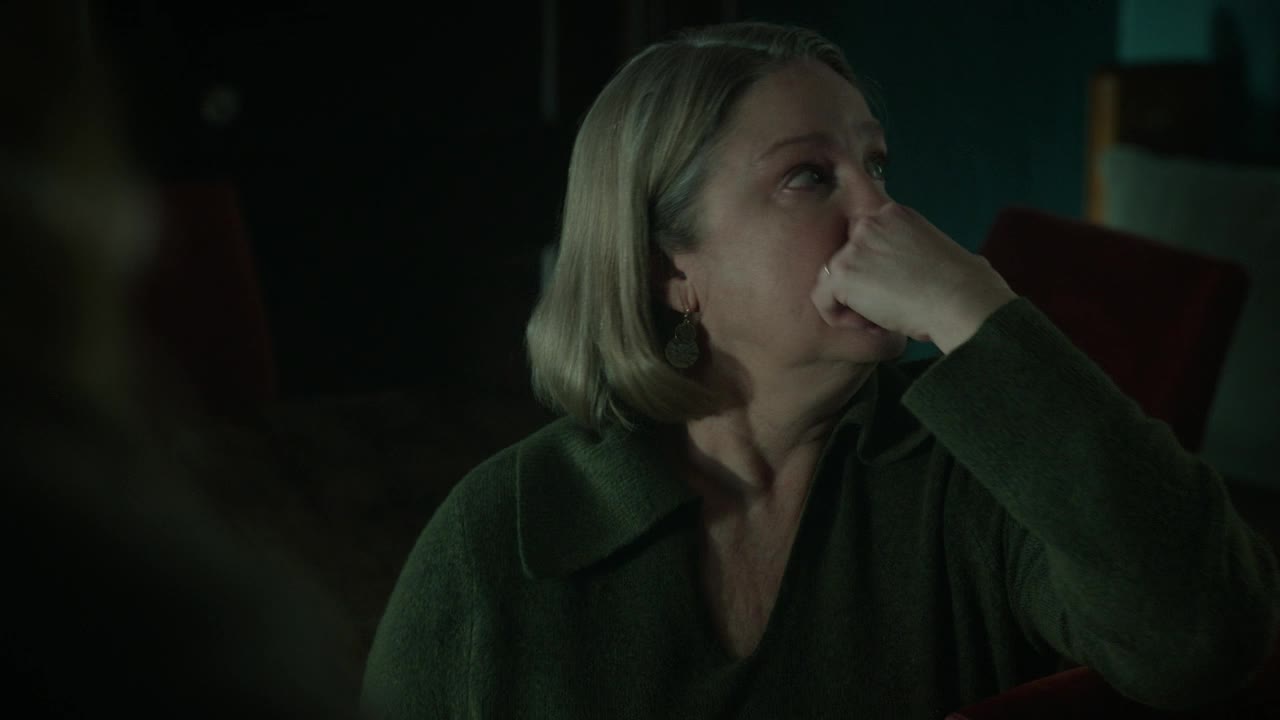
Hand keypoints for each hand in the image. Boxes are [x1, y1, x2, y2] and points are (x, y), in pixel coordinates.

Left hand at [811, 201, 1016, 349]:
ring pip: (832, 277)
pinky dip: (838, 317)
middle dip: (859, 284)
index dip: (866, 262)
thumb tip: (904, 268)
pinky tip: (867, 326)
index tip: (879, 283)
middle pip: (845, 256)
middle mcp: (871, 221)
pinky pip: (821, 297)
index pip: (863, 234)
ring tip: (879, 319)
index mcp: (896, 214)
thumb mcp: (937, 251)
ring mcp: (855, 245)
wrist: (962, 300)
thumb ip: (909, 249)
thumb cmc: (964, 287)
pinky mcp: (844, 271)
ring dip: (850, 302)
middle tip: (885, 306)